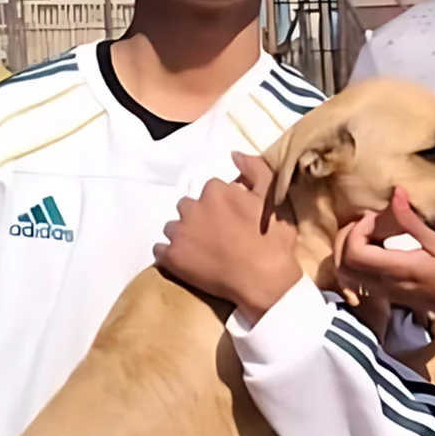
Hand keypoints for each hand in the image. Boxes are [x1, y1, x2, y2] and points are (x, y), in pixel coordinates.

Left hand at [154, 152, 299, 322]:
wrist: (264, 281)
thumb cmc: (273, 242)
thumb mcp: (274, 199)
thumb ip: (256, 170)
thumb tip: (234, 154)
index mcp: (217, 191)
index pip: (213, 190)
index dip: (223, 206)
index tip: (234, 220)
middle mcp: (193, 207)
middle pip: (189, 206)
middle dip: (200, 217)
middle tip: (218, 236)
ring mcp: (180, 232)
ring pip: (174, 227)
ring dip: (185, 234)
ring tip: (203, 251)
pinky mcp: (172, 257)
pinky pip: (160, 249)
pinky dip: (170, 254)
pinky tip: (187, 262)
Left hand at [335, 187, 434, 327]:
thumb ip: (412, 222)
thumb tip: (395, 193)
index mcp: (396, 270)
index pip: (354, 253)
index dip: (356, 230)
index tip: (377, 216)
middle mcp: (385, 285)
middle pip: (343, 265)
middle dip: (346, 238)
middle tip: (368, 221)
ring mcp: (387, 293)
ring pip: (348, 275)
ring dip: (350, 250)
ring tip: (372, 232)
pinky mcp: (392, 295)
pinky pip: (360, 280)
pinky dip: (359, 261)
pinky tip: (380, 247)